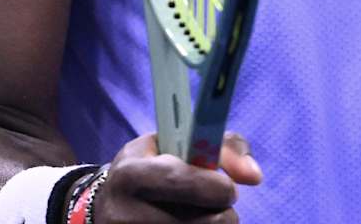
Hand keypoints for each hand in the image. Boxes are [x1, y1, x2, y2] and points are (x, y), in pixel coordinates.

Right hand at [92, 132, 261, 221]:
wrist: (106, 211)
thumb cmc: (148, 169)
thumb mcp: (168, 144)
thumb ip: (218, 146)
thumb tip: (254, 175)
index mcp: (131, 174)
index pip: (185, 181)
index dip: (218, 186)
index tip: (227, 187)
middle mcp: (127, 214)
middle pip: (207, 221)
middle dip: (222, 209)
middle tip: (215, 201)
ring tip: (199, 214)